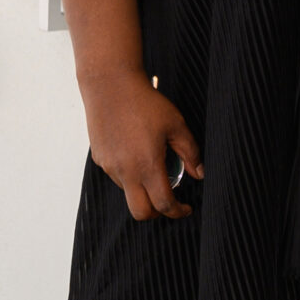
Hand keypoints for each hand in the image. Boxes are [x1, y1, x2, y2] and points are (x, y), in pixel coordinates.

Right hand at [79, 69, 200, 221]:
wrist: (111, 85)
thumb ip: (190, 152)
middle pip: (140, 213)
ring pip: (128, 193)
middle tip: (169, 202)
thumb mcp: (176, 125)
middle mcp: (125, 171)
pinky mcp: (100, 159)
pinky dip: (130, 176)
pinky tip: (136, 154)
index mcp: (147, 165)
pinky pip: (117, 177)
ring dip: (142, 191)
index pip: (163, 204)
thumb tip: (199, 173)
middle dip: (157, 214)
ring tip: (153, 166)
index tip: (185, 209)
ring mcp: (109, 167)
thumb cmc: (144, 102)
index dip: (178, 211)